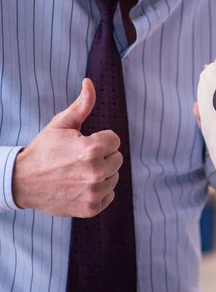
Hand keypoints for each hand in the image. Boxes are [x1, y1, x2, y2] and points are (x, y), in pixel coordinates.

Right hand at [13, 79, 121, 217]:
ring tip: (79, 172)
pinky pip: (109, 195)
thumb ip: (82, 105)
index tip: (84, 143)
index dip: (100, 139)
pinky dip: (99, 191)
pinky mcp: (91, 208)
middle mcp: (95, 172)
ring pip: (114, 177)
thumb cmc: (44, 150)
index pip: (115, 140)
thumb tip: (89, 83)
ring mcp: (93, 192)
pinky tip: (80, 186)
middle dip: (103, 156)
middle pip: (117, 159)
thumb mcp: (61, 124)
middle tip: (79, 158)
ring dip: (102, 174)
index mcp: (91, 149)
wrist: (22, 182)